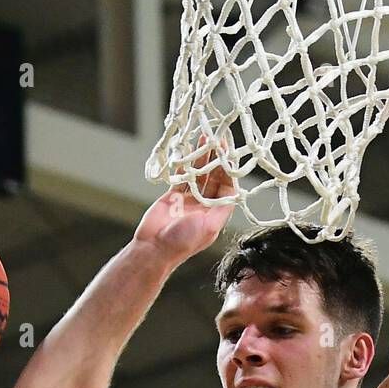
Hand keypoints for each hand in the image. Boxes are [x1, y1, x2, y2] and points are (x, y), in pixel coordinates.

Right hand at [134, 139, 236, 266]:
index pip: (227, 189)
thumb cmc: (182, 242)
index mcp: (214, 215)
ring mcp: (188, 201)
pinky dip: (185, 163)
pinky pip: (182, 176)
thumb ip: (222, 209)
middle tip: (218, 141)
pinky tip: (188, 149)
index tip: (229, 156)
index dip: (229, 172)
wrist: (153, 248)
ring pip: (198, 175)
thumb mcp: (209, 227)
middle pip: (214, 179)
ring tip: (204, 139)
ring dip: (202, 158)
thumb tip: (235, 192)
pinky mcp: (172, 196)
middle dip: (217, 160)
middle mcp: (203, 206)